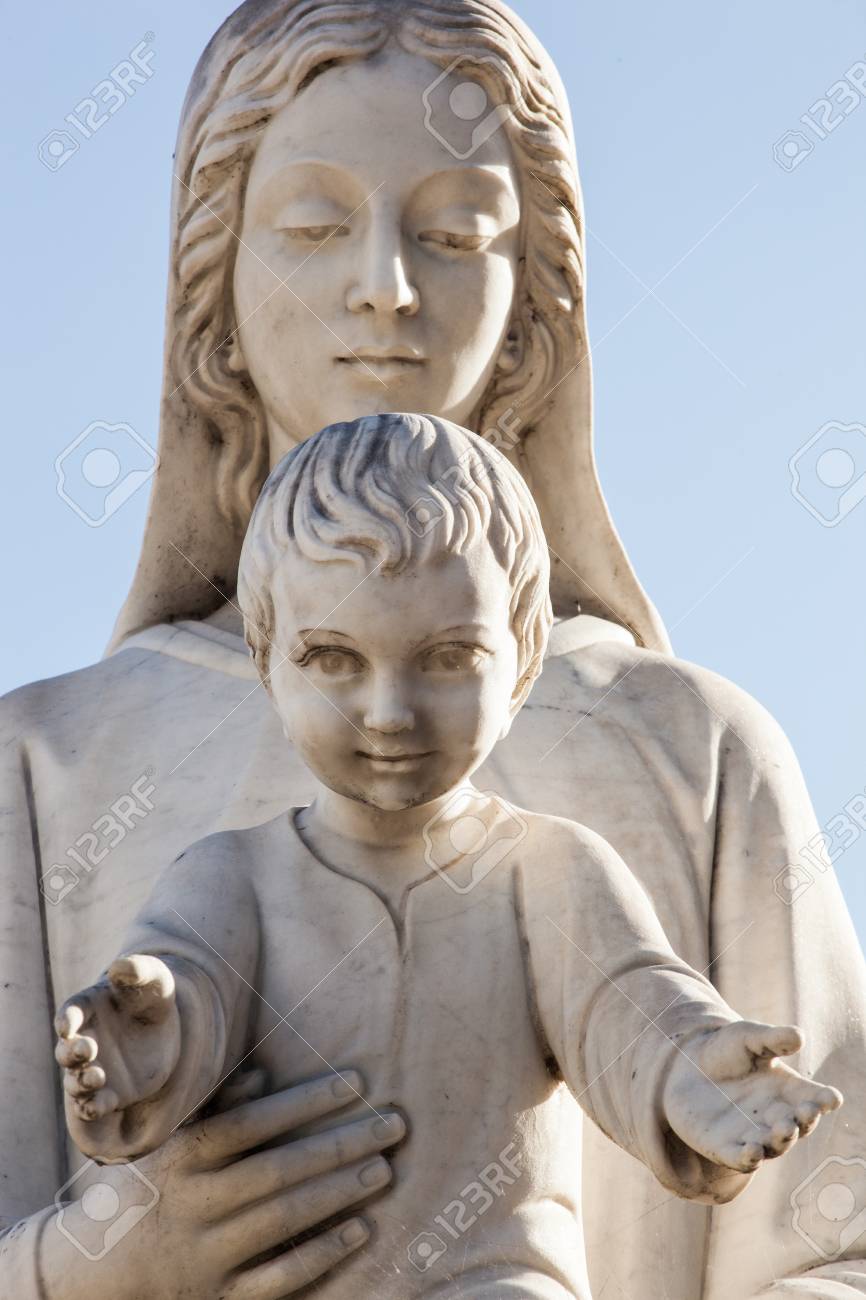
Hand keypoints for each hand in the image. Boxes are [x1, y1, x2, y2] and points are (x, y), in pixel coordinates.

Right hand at [39, 1070, 406, 1299]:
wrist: (99, 1276)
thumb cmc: (151, 1189)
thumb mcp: (168, 1142)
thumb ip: (215, 1108)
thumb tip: (264, 1073)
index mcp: (181, 1158)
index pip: (250, 1122)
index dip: (303, 1101)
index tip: (355, 1081)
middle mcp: (193, 1204)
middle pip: (277, 1170)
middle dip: (340, 1144)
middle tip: (392, 1123)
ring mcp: (206, 1255)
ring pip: (282, 1220)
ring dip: (338, 1193)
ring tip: (383, 1168)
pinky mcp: (219, 1297)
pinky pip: (278, 1278)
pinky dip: (321, 1254)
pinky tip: (360, 1229)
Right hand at [55, 955, 179, 1122]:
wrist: (167, 1030)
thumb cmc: (152, 996)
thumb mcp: (153, 978)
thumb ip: (138, 970)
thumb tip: (120, 966)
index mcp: (88, 1009)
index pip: (69, 1014)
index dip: (66, 1020)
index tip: (68, 1025)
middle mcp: (84, 1041)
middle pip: (65, 1051)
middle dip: (71, 1052)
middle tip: (87, 1049)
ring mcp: (93, 1068)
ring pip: (75, 1081)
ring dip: (80, 1082)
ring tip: (97, 1077)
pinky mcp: (109, 1093)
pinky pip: (93, 1104)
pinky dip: (92, 1106)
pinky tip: (97, 1106)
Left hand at [664, 1021, 841, 1172]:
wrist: (684, 1065)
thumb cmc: (724, 1050)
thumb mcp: (747, 1037)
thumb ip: (772, 1039)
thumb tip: (799, 1036)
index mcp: (787, 1091)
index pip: (814, 1100)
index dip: (825, 1100)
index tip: (831, 1097)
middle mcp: (775, 1118)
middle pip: (798, 1126)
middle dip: (804, 1121)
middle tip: (806, 1112)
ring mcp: (752, 1135)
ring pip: (774, 1146)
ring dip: (781, 1140)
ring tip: (784, 1129)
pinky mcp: (725, 1148)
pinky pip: (741, 1160)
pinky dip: (749, 1158)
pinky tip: (752, 1149)